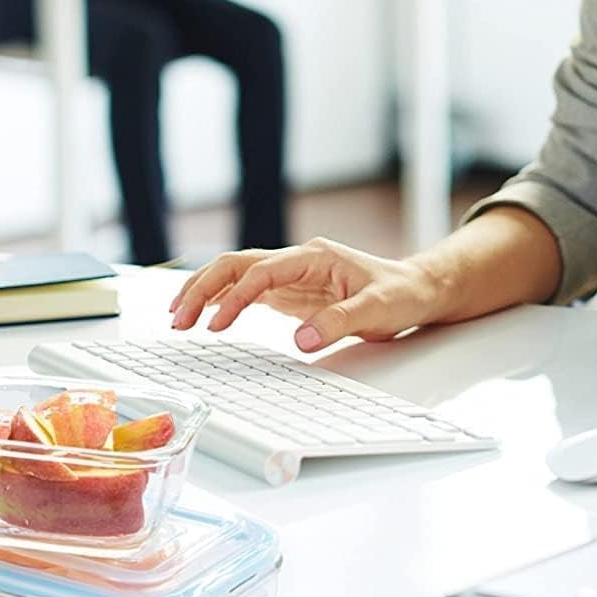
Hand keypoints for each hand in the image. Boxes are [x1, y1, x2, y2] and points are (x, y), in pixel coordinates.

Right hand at [167, 238, 446, 351]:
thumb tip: (301, 340)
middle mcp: (297, 261)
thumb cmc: (401, 294)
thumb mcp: (377, 310)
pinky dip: (222, 301)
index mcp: (314, 257)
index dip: (235, 296)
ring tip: (178, 319)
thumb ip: (339, 322)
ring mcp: (291, 275)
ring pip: (236, 274)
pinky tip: (205, 317)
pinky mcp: (291, 292)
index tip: (215, 325)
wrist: (417, 289)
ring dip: (206, 292)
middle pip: (237, 264)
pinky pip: (248, 291)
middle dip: (203, 287)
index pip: (261, 271)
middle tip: (178, 319)